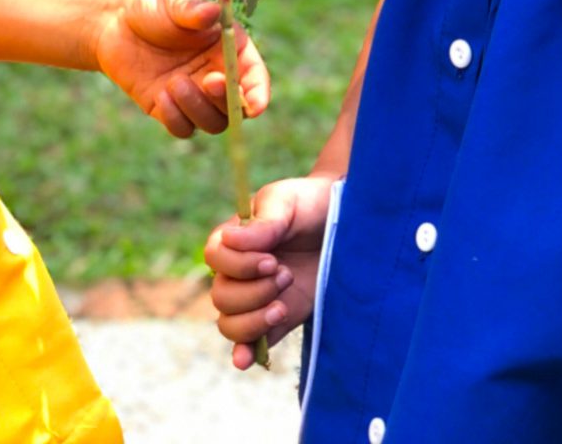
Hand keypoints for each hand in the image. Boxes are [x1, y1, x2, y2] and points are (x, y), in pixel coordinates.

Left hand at [92, 0, 270, 138]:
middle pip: (236, 107)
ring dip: (197, 108)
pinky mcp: (168, 109)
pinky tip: (160, 95)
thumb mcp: (173, 2)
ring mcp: (193, 95)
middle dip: (226, 99)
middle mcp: (216, 75)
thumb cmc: (152, 6)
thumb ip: (192, 11)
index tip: (255, 106)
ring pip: (212, 122)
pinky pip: (183, 128)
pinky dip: (175, 118)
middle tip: (208, 81)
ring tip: (173, 82)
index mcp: (229, 49)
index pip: (253, 76)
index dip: (258, 93)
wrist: (113, 21)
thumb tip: (212, 13)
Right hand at [204, 174, 334, 369]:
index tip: (272, 260)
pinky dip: (245, 352)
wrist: (347, 221)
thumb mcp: (286, 202)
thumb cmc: (310, 204)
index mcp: (233, 239)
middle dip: (254, 292)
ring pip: (230, 324)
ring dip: (254, 320)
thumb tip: (230, 240)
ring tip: (283, 305)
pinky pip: (252, 343)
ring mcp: (256, 298)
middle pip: (221, 297)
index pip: (215, 258)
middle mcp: (238, 272)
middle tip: (286, 274)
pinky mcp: (278, 319)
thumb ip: (263, 223)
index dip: (240, 265)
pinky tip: (246, 360)